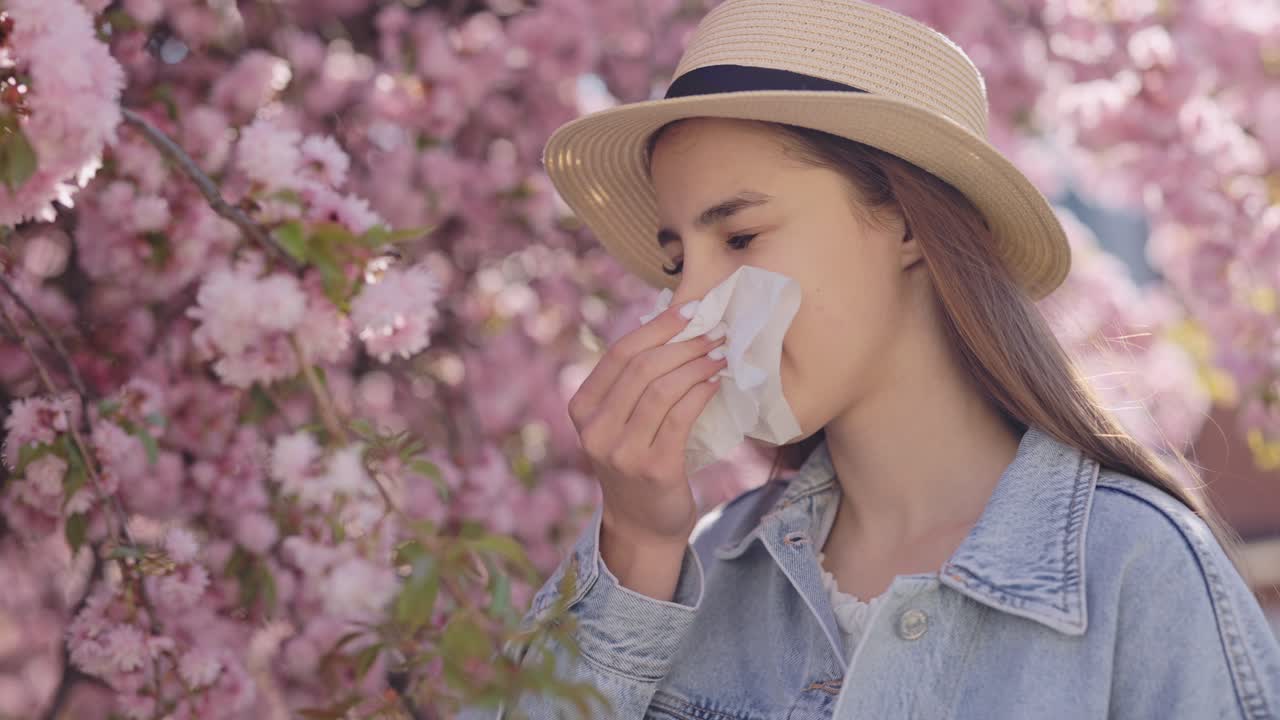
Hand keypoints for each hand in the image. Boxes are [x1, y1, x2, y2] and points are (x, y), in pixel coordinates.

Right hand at [567, 301, 727, 597]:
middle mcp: (595, 430)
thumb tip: (673, 323)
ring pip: (662, 389)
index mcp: (583, 408)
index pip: (620, 354)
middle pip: (642, 368)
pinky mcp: (652, 468)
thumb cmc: (638, 461)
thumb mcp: (620, 421)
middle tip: (715, 332)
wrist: (643, 525)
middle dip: (684, 343)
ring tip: (721, 354)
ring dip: (697, 365)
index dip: (658, 327)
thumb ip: (633, 383)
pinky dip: (701, 393)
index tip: (691, 310)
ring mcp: (621, 451)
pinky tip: (716, 383)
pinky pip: (680, 417)